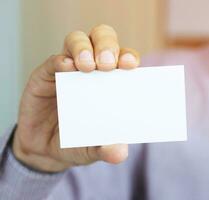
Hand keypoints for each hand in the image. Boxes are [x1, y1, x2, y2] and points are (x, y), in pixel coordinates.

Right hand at [12, 25, 139, 172]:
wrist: (45, 149)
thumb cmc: (77, 142)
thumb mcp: (93, 149)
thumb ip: (106, 149)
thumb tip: (120, 152)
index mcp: (112, 82)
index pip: (125, 59)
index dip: (129, 57)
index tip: (130, 65)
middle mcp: (92, 70)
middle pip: (103, 39)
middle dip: (107, 46)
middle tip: (107, 64)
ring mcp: (69, 69)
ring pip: (78, 40)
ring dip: (84, 48)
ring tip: (87, 66)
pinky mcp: (46, 74)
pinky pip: (54, 59)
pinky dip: (61, 60)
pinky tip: (66, 67)